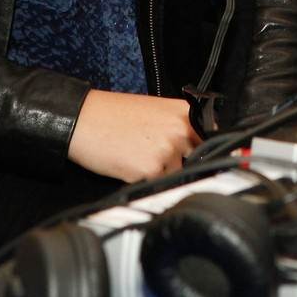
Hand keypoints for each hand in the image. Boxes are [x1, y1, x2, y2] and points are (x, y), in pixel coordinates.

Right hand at [67, 91, 199, 180]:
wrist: (83, 120)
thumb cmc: (113, 115)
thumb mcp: (154, 111)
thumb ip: (178, 127)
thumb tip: (196, 146)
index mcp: (183, 112)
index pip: (212, 137)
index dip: (210, 151)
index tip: (211, 157)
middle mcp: (179, 131)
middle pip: (197, 160)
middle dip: (183, 163)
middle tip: (156, 155)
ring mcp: (167, 151)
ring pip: (176, 175)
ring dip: (161, 173)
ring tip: (137, 155)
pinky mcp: (150, 170)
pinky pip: (157, 185)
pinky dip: (145, 181)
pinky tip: (129, 164)